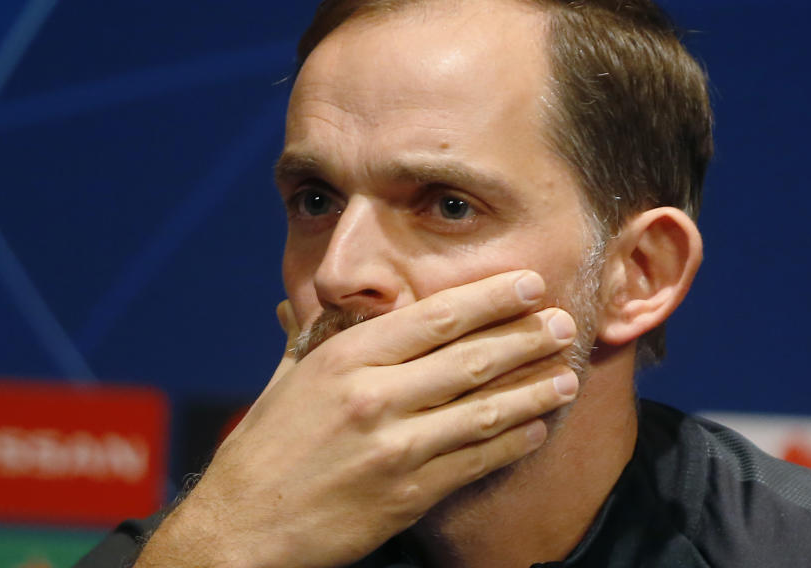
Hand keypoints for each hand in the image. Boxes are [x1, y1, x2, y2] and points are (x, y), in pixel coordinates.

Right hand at [135, 270, 578, 567]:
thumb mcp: (289, 377)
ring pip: (484, 410)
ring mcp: (395, 447)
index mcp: (346, 358)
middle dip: (527, 338)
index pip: (436, 316)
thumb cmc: (264, 446)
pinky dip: (513, 443)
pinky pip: (475, 461)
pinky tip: (538, 428)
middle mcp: (374, 396)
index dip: (491, 298)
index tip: (530, 285)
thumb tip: (340, 303)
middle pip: (471, 358)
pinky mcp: (408, 494)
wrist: (242, 526)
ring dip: (534, 391)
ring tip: (568, 375)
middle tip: (566, 324)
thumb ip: (320, 335)